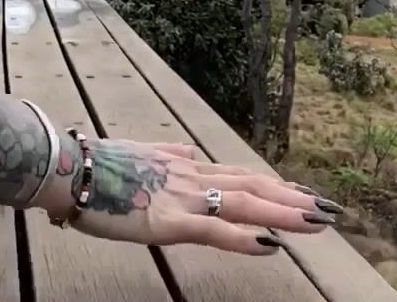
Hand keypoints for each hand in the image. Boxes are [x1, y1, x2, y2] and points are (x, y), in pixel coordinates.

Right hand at [36, 135, 342, 254]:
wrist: (66, 169)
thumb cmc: (93, 167)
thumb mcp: (139, 155)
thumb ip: (168, 156)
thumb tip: (188, 152)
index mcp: (183, 164)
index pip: (240, 174)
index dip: (275, 184)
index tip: (303, 192)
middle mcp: (191, 175)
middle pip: (254, 185)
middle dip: (294, 198)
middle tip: (330, 209)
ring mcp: (183, 196)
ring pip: (246, 203)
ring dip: (285, 212)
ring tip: (319, 221)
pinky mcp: (170, 220)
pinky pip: (216, 230)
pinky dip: (247, 237)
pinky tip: (273, 245)